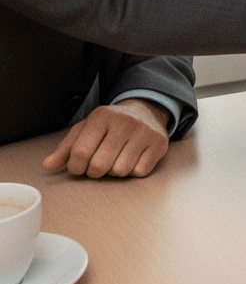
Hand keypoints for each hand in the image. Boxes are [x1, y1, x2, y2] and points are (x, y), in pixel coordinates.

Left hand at [42, 99, 170, 177]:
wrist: (146, 111)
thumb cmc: (111, 124)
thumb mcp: (86, 129)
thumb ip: (65, 148)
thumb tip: (48, 165)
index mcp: (102, 116)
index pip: (80, 153)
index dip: (76, 167)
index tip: (80, 165)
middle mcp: (124, 122)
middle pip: (99, 165)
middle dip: (95, 171)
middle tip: (99, 163)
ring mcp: (144, 132)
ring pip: (120, 171)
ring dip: (115, 171)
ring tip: (117, 158)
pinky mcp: (159, 143)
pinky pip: (139, 172)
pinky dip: (134, 170)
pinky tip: (134, 158)